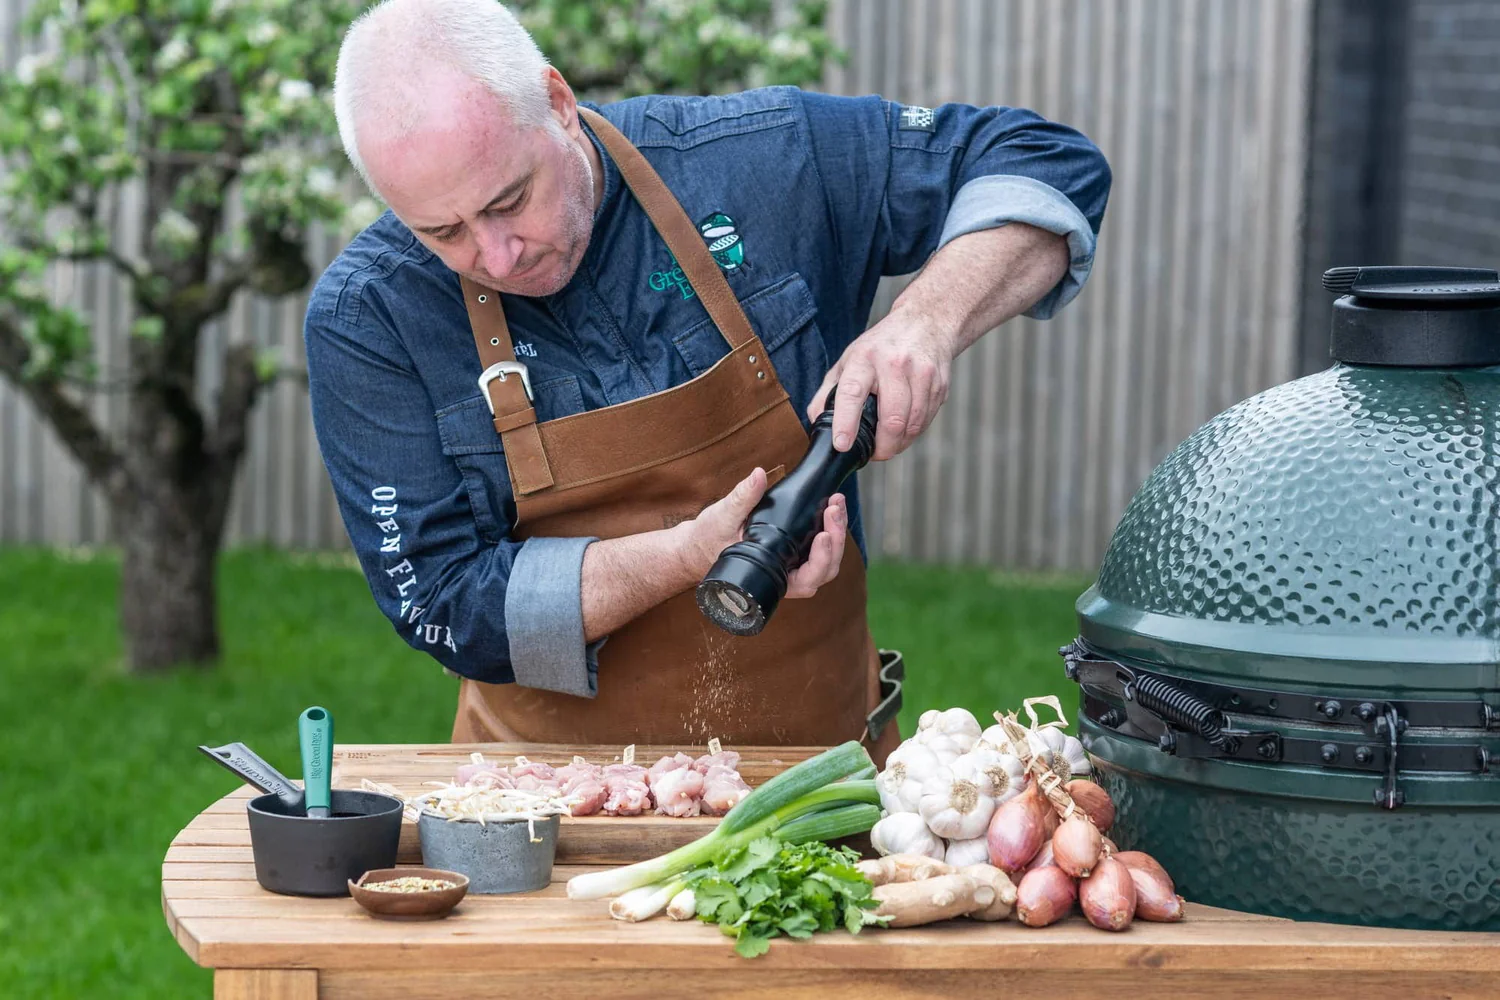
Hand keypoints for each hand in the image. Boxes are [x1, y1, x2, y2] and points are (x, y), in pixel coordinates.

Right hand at [675, 467, 847, 597]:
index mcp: (773, 579)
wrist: (699, 545)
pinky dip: (829, 526)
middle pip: (826, 568)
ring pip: (828, 558)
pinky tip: (831, 504)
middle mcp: (787, 576)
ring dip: (836, 530)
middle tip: (834, 507)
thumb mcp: (722, 516)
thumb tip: (758, 476)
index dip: (822, 559)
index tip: (823, 534)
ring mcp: (793, 565)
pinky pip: (820, 546)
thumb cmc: (709, 538)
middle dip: (836, 537)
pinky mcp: (794, 552)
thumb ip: (742, 497)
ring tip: (836, 502)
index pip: (808, 578)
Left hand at [808, 309, 956, 461]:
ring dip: (900, 443)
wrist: (926, 322)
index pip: (852, 392)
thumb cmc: (881, 347)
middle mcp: (894, 364)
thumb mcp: (849, 360)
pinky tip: (906, 428)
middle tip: (875, 453)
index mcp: (864, 359)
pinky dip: (914, 432)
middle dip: (883, 446)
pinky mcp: (939, 384)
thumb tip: (816, 422)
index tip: (842, 445)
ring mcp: (921, 374)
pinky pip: (926, 421)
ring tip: (890, 443)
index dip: (846, 422)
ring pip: (912, 425)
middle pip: (892, 418)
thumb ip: (828, 392)